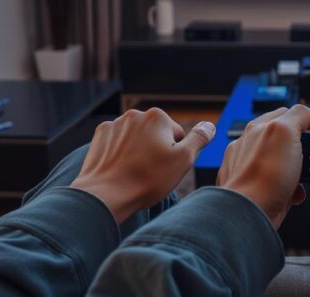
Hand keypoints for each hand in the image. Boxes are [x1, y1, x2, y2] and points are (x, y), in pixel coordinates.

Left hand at [70, 109, 214, 223]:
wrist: (105, 195)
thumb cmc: (147, 179)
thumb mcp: (183, 160)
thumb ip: (199, 139)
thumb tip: (209, 126)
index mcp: (158, 117)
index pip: (177, 136)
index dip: (175, 156)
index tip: (165, 169)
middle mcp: (135, 114)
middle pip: (156, 135)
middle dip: (156, 151)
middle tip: (151, 173)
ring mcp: (115, 124)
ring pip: (137, 139)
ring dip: (138, 152)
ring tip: (134, 173)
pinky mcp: (100, 136)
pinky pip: (118, 143)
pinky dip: (121, 153)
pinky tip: (120, 169)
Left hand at [217, 105, 309, 227]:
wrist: (249, 214)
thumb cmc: (264, 176)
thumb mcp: (285, 131)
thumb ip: (298, 116)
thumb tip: (308, 117)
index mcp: (258, 127)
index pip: (290, 113)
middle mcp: (252, 145)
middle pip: (288, 138)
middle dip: (305, 147)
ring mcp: (253, 168)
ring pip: (286, 162)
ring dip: (300, 170)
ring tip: (303, 179)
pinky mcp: (257, 189)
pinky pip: (281, 184)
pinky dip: (292, 189)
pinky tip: (294, 195)